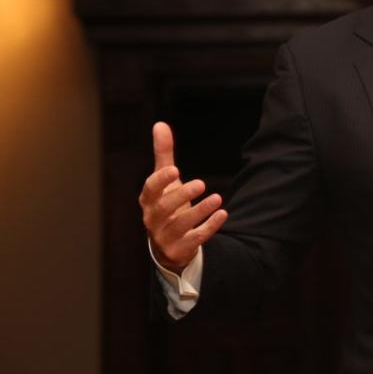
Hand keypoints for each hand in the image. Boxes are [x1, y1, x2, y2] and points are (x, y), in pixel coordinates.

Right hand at [138, 122, 227, 273]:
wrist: (169, 242)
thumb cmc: (167, 204)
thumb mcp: (165, 181)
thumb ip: (163, 154)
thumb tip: (160, 124)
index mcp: (148, 200)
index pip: (149, 190)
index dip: (160, 181)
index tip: (175, 170)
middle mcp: (153, 219)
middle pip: (163, 208)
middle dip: (181, 195)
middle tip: (201, 183)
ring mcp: (165, 236)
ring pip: (179, 226)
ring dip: (199, 212)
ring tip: (217, 198)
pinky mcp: (179, 249)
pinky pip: (194, 239)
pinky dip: (209, 228)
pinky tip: (223, 214)